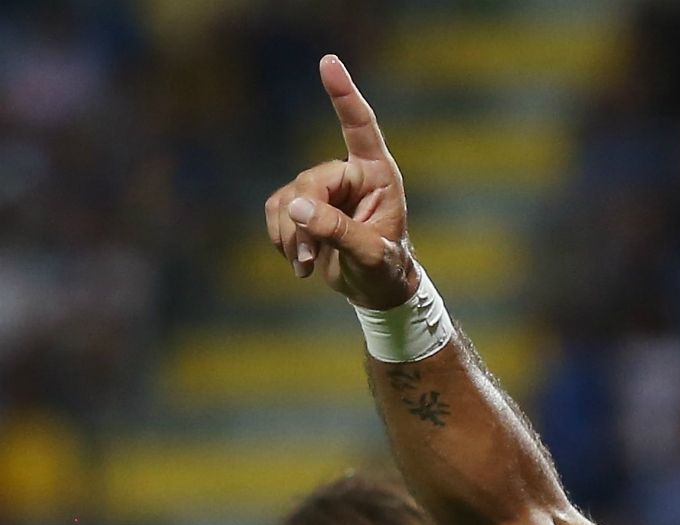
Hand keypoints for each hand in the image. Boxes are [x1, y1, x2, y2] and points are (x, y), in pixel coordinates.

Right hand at [263, 55, 416, 309]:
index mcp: (377, 175)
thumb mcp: (369, 253)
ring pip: (287, 199)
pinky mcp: (301, 205)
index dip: (344, 95)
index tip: (328, 62)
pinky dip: (282, 238)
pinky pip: (276, 212)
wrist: (375, 288)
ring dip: (290, 236)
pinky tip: (300, 261)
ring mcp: (323, 188)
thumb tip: (297, 206)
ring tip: (308, 264)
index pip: (360, 128)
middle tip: (311, 256)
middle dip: (305, 222)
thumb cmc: (385, 269)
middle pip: (309, 183)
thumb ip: (337, 229)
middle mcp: (349, 174)